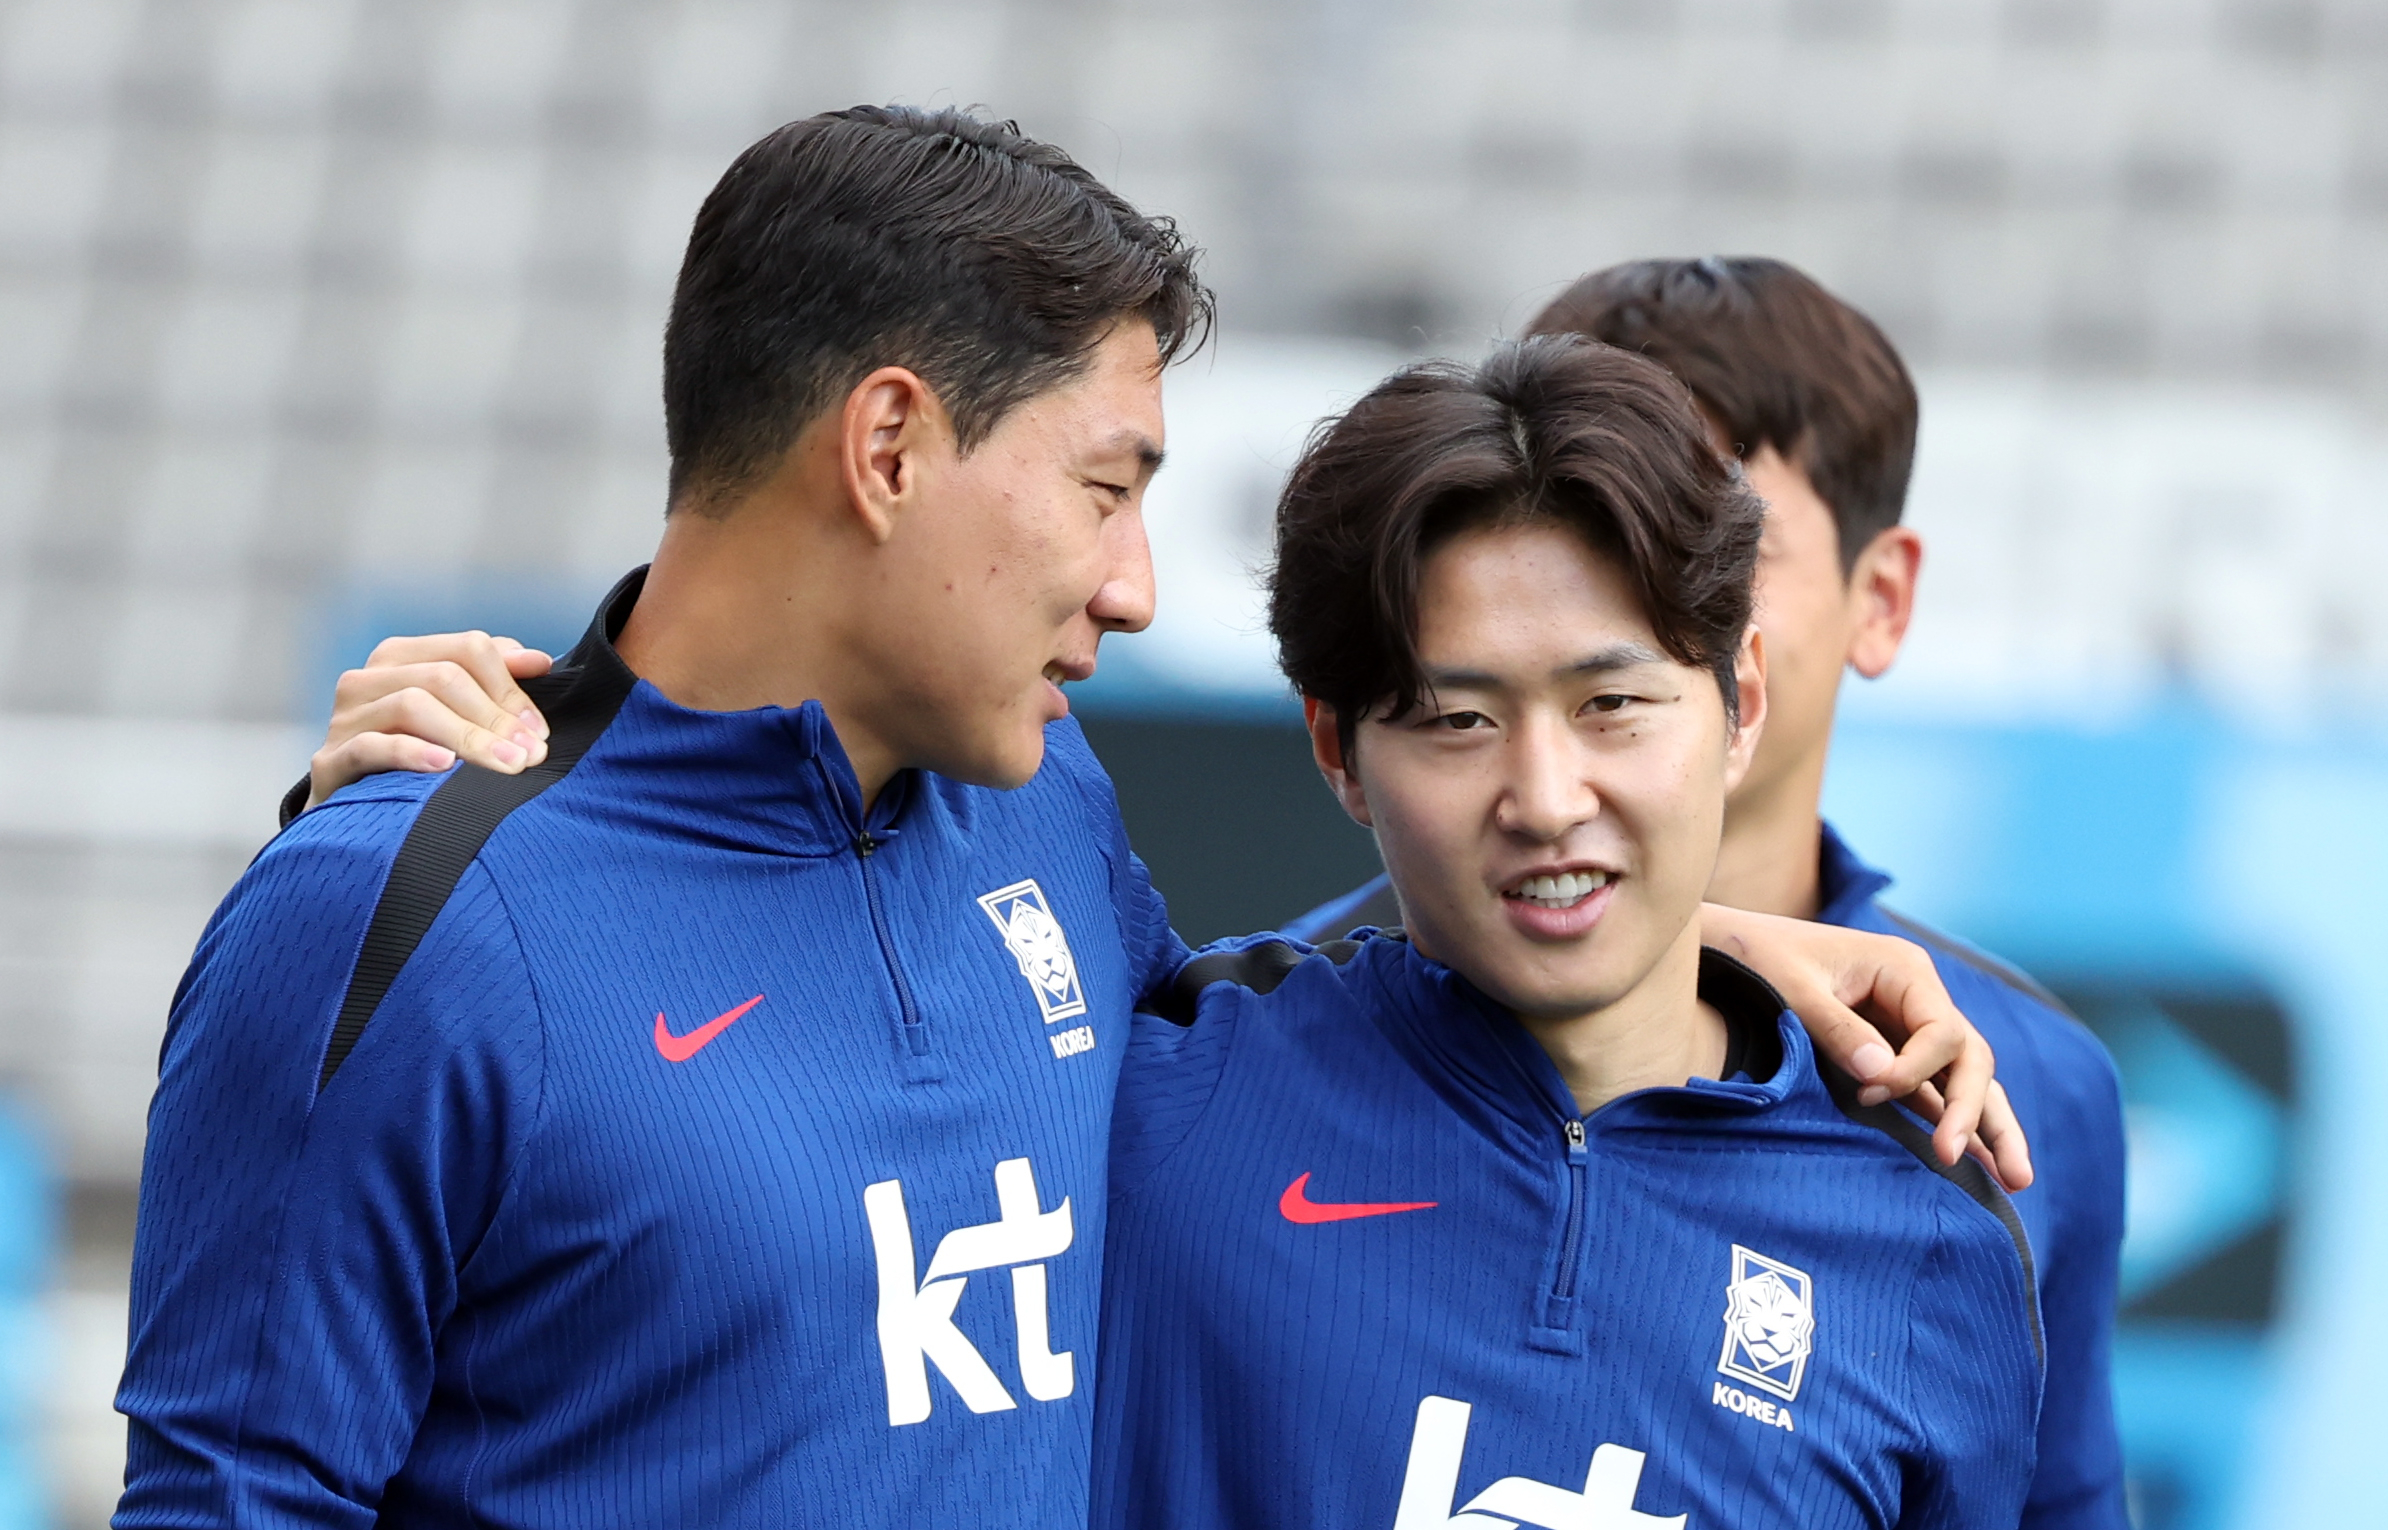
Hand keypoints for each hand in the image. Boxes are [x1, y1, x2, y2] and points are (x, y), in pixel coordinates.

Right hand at [307, 633, 553, 809]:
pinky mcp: (330, 761)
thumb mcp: (457, 715)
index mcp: (401, 658)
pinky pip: (371, 746)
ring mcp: (344, 719)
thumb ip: (495, 681)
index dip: (511, 686)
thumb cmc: (417, 758)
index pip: (468, 649)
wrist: (353, 812)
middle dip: (496, 716)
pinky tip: (445, 766)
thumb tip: (540, 661)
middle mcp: (368, 679)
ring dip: (468, 736)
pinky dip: (412, 753)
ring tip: (506, 765)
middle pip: (444, 676)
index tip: (539, 730)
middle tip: (532, 754)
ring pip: (412, 705)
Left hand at [1697, 902, 2032, 1191]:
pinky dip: (1951, 1125)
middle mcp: (1918, 997)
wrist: (1728, 949)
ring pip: (1963, 1081)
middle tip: (1986, 1169)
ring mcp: (1909, 1028)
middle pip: (1970, 1059)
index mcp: (1904, 970)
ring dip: (1988, 1128)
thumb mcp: (1792, 989)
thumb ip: (1837, 1030)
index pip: (1942, 1032)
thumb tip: (1882, 1079)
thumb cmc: (1758, 959)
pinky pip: (1932, 1093)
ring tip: (2017, 1183)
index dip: (1916, 1071)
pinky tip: (1978, 1169)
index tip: (1870, 1094)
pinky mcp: (1891, 1054)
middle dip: (1980, 1114)